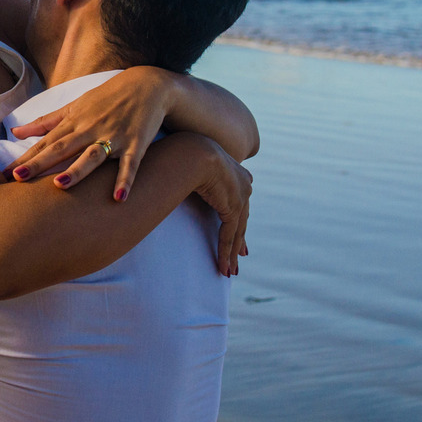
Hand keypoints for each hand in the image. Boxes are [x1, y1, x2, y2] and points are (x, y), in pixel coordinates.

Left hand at [7, 67, 175, 201]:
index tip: (5, 173)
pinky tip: (118, 197)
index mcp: (73, 123)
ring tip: (60, 186)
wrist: (147, 84)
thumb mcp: (74, 106)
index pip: (45, 143)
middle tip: (17, 178)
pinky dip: (125, 180)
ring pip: (92, 156)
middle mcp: (89, 130)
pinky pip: (130, 164)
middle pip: (61, 149)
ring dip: (77, 171)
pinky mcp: (136, 143)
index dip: (25, 158)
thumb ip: (45, 122)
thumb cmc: (106, 98)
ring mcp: (113, 137)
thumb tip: (15, 132)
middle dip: (39, 163)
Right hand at [183, 133, 252, 276]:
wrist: (191, 151)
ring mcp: (240, 196)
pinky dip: (225, 252)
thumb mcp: (190, 163)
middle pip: (241, 219)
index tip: (237, 235)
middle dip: (238, 241)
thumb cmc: (181, 152)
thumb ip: (193, 173)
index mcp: (236, 172)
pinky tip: (223, 266)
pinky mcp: (233, 207)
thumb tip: (178, 173)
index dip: (238, 220)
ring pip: (237, 231)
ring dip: (231, 253)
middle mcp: (243, 184)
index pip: (238, 202)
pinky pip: (229, 234)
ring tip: (228, 270)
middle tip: (239, 257)